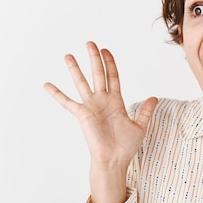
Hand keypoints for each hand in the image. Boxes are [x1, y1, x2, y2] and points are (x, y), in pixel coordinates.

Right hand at [44, 41, 157, 202]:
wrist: (114, 160)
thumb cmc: (126, 146)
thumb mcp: (140, 126)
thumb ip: (145, 111)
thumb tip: (155, 98)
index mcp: (116, 102)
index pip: (112, 77)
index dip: (110, 63)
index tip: (105, 50)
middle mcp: (102, 101)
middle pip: (98, 74)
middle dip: (94, 58)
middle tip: (90, 43)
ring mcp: (91, 107)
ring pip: (82, 83)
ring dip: (75, 69)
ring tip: (68, 55)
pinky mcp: (82, 115)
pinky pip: (67, 102)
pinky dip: (57, 94)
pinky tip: (47, 85)